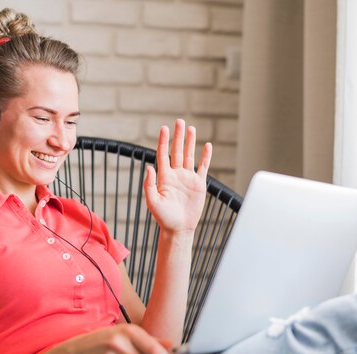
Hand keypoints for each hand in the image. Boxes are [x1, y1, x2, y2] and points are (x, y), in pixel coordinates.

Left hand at [144, 119, 211, 233]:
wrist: (179, 229)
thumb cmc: (164, 217)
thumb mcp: (152, 201)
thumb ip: (150, 184)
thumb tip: (149, 166)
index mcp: (164, 177)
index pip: (163, 154)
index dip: (164, 141)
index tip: (164, 128)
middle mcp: (176, 174)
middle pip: (177, 151)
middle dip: (178, 136)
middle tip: (179, 121)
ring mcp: (188, 178)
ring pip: (190, 156)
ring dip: (190, 142)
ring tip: (191, 128)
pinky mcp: (199, 184)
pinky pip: (203, 167)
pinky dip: (206, 156)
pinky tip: (207, 145)